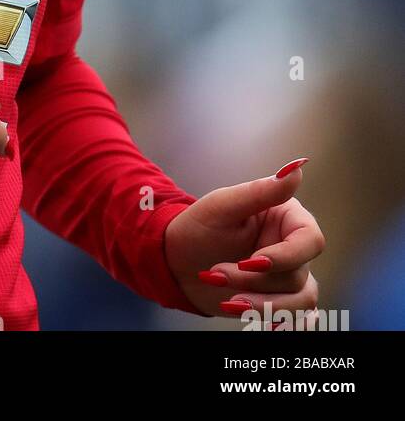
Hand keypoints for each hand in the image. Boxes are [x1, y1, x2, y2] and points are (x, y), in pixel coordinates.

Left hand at [163, 158, 324, 324]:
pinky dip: (276, 320)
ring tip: (226, 301)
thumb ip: (261, 191)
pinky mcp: (279, 300)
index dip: (286, 256)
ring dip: (262, 305)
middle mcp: (293, 247)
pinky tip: (254, 319)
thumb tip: (297, 167)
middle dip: (256, 281)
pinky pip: (296, 318)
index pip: (309, 240)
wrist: (177, 262)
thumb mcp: (223, 206)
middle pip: (297, 275)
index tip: (251, 262)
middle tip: (217, 274)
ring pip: (299, 301)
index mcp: (286, 217)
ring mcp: (288, 277)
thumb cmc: (198, 226)